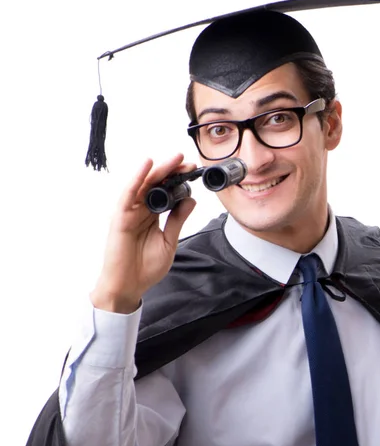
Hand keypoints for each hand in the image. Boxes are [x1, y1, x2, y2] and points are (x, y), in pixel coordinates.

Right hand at [91, 154, 196, 313]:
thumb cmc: (145, 268)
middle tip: (187, 160)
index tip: (193, 171)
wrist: (128, 286)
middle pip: (157, 184)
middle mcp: (141, 210)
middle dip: (172, 170)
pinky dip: (137, 179)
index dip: (179, 180)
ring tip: (174, 158)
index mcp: (153, 215)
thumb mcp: (169, 241)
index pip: (167, 191)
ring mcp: (130, 212)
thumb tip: (191, 200)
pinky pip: (128, 194)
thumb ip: (177, 220)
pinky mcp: (120, 217)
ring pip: (144, 184)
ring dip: (159, 170)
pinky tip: (147, 166)